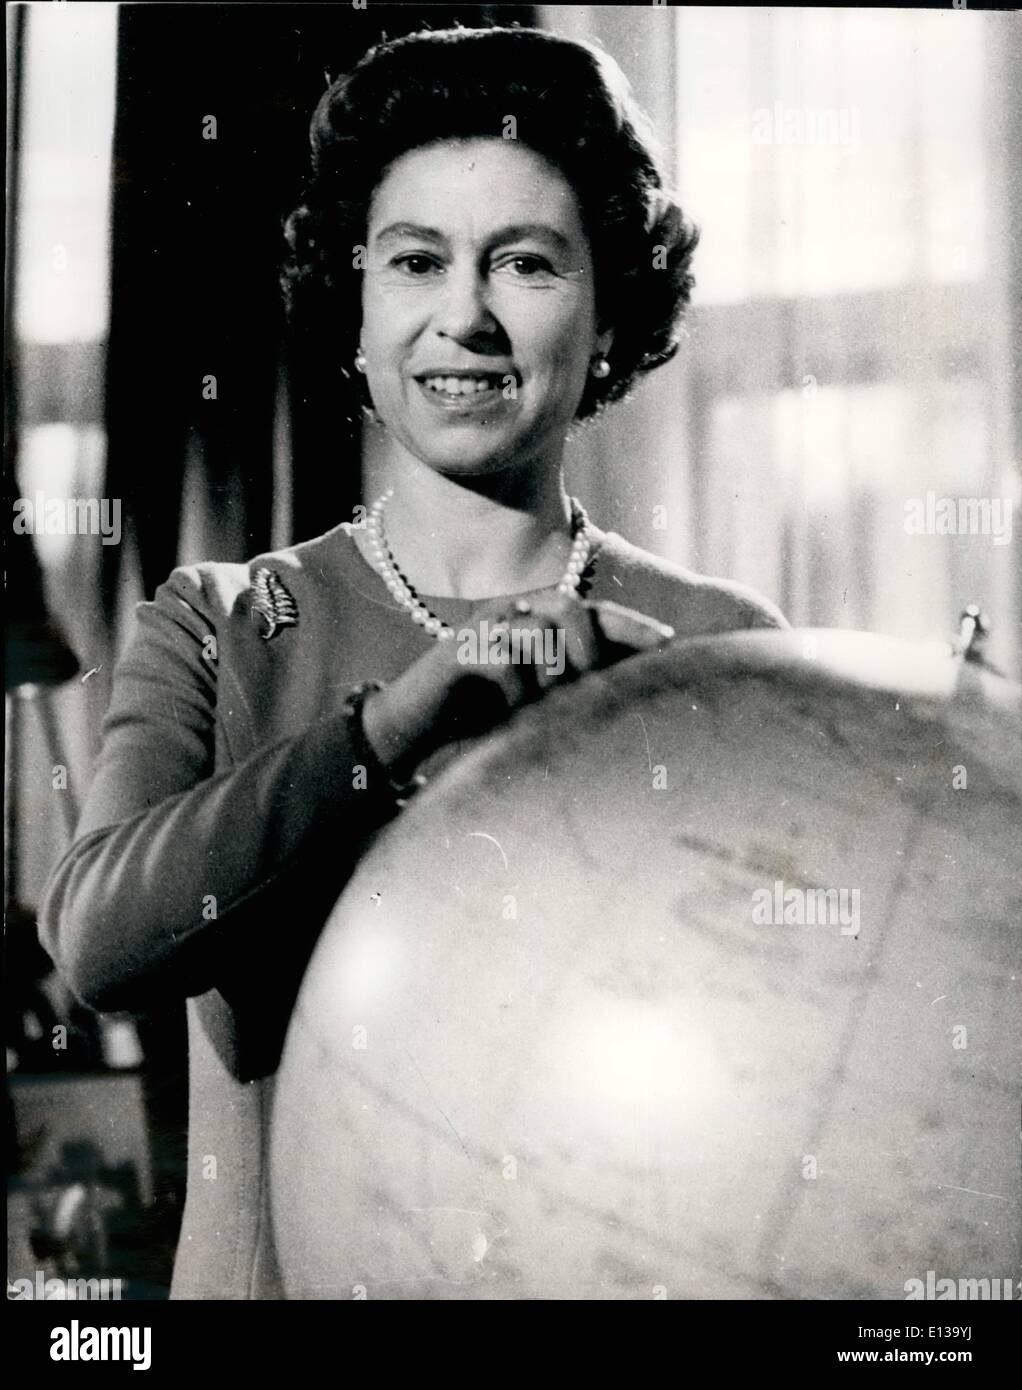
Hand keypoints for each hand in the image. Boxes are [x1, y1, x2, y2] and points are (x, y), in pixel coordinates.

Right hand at [360, 591, 673, 778]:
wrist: (412, 728)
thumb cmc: (482, 715)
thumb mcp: (539, 699)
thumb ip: (578, 684)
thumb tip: (639, 691)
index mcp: (538, 617)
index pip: (596, 612)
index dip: (632, 625)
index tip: (669, 643)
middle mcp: (513, 611)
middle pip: (572, 609)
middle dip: (591, 650)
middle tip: (590, 687)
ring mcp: (484, 627)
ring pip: (540, 633)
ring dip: (550, 677)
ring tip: (543, 709)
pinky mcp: (458, 650)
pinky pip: (504, 660)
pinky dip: (515, 692)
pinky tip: (510, 716)